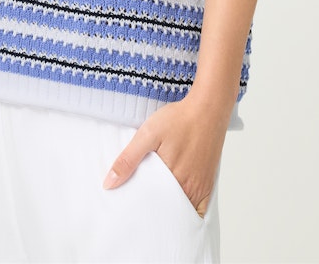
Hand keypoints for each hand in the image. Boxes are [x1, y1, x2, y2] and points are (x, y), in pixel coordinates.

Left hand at [102, 92, 228, 214]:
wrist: (207, 109)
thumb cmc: (179, 120)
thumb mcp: (148, 134)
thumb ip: (129, 159)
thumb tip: (109, 184)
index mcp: (173, 181)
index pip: (152, 207)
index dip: (140, 208)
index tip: (129, 205)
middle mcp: (189, 189)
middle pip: (167, 209)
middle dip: (153, 210)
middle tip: (139, 204)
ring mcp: (200, 187)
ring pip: (182, 208)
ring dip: (169, 208)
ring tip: (154, 201)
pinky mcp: (208, 183)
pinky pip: (198, 208)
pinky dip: (187, 209)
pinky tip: (177, 202)